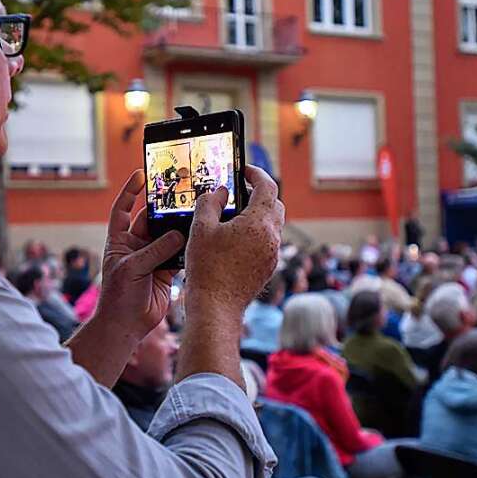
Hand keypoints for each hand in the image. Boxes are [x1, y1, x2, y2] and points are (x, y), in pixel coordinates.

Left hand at [91, 170, 184, 342]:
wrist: (126, 325)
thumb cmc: (118, 296)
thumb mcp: (132, 268)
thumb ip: (155, 250)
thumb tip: (178, 234)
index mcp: (120, 241)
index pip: (123, 209)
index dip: (131, 191)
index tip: (141, 174)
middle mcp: (136, 246)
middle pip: (152, 220)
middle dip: (165, 208)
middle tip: (181, 192)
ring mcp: (152, 257)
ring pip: (169, 236)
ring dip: (179, 228)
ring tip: (195, 213)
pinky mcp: (166, 270)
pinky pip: (180, 254)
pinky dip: (188, 248)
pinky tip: (198, 240)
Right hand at [184, 165, 284, 323]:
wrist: (216, 307)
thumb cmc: (208, 268)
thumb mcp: (200, 229)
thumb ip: (210, 203)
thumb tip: (219, 192)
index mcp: (259, 223)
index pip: (267, 186)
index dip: (257, 173)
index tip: (245, 170)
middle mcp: (272, 237)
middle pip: (275, 205)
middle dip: (260, 194)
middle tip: (240, 191)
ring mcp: (272, 254)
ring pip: (272, 225)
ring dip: (258, 215)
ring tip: (234, 216)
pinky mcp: (268, 268)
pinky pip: (267, 242)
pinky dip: (256, 234)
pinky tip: (235, 240)